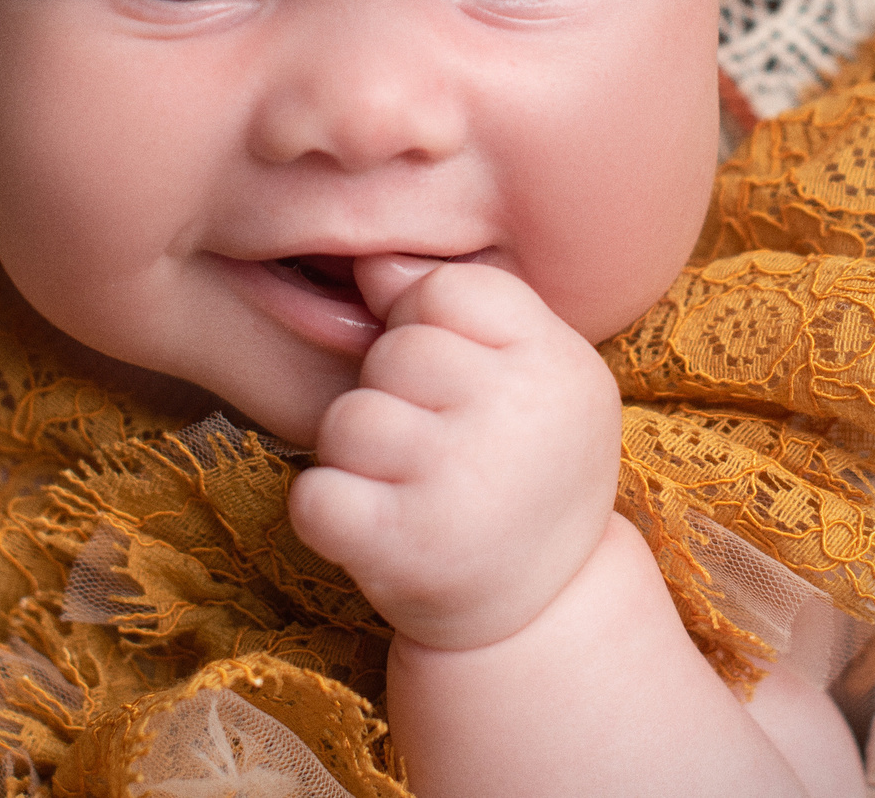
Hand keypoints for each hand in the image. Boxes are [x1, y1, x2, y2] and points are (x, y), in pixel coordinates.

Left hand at [288, 258, 623, 651]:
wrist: (543, 615)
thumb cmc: (521, 470)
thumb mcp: (528, 376)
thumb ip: (460, 305)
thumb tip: (371, 259)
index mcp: (559, 362)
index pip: (445, 289)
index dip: (431, 330)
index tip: (458, 383)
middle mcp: (519, 415)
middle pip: (393, 351)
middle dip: (395, 394)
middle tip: (437, 449)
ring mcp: (460, 481)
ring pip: (347, 419)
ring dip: (360, 456)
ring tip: (409, 489)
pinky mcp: (404, 547)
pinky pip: (314, 493)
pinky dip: (328, 512)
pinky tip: (375, 528)